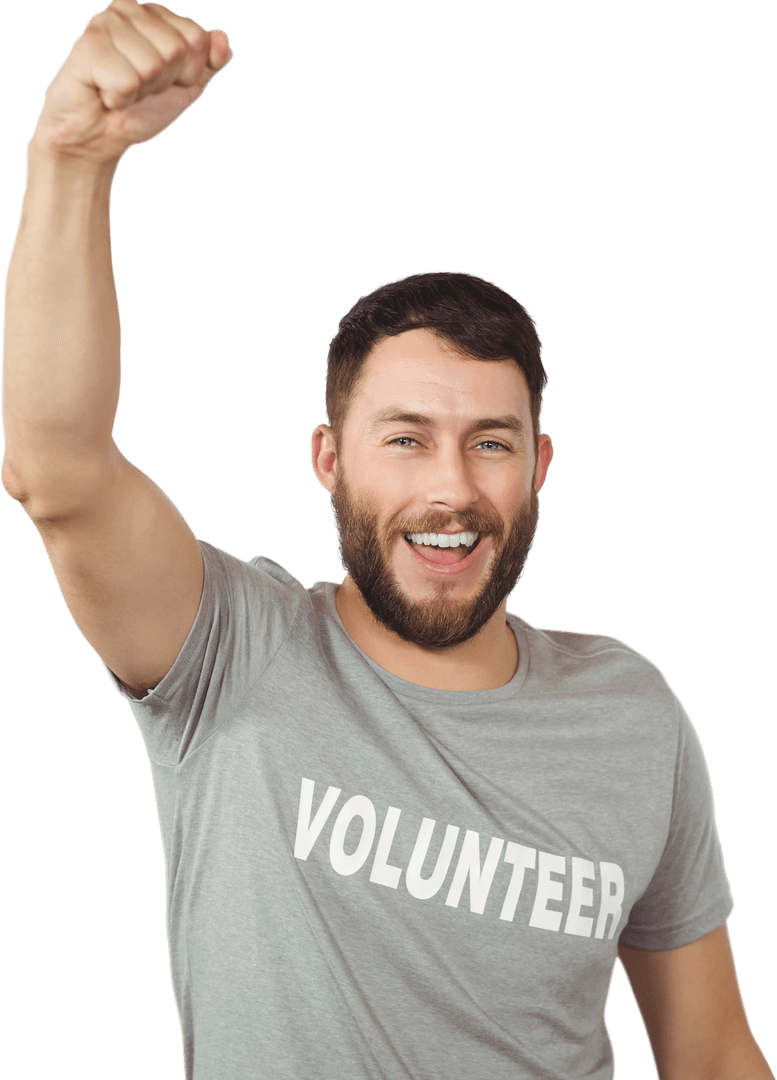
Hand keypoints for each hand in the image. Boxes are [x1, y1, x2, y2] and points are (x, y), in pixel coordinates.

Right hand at [30, 0, 232, 165]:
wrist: (98, 136)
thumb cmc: (138, 108)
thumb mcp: (186, 87)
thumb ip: (210, 63)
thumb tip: (222, 39)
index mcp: (155, 14)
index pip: (197, 39)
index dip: (185, 73)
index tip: (162, 82)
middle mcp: (129, 9)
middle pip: (175, 50)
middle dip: (162, 82)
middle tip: (138, 88)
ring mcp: (106, 22)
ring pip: (152, 66)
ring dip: (139, 92)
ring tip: (120, 90)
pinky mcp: (88, 44)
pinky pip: (127, 81)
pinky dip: (119, 99)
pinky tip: (105, 93)